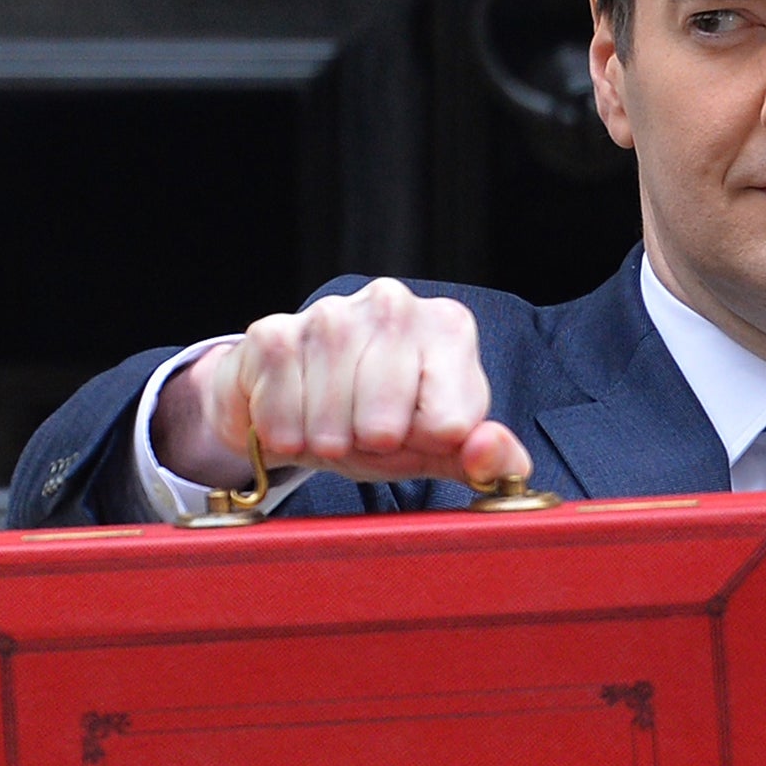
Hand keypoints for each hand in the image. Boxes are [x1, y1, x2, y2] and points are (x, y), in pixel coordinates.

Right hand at [152, 278, 531, 490]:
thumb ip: (489, 460)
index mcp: (449, 328)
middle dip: (371, 449)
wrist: (302, 402)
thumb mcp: (441, 447)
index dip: (423, 445)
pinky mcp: (275, 332)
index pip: (448, 425)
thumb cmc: (382, 419)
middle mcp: (395, 304)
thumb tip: (490, 449)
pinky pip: (281, 414)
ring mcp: (332, 313)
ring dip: (327, 444)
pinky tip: (294, 419)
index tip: (410, 430)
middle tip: (363, 433)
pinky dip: (285, 435)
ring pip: (333, 424)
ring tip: (330, 428)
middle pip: (385, 427)